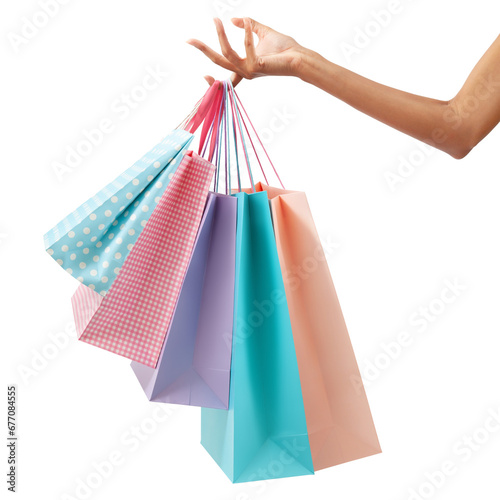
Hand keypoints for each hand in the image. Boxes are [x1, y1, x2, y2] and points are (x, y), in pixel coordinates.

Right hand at [186, 17, 309, 86]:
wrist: (299, 57)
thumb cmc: (284, 48)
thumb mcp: (262, 33)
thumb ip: (248, 26)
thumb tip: (233, 20)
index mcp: (245, 67)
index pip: (226, 76)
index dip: (213, 81)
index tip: (202, 76)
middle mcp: (245, 72)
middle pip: (218, 62)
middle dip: (202, 50)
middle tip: (188, 40)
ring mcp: (249, 72)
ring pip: (226, 55)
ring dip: (220, 36)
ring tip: (216, 19)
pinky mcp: (256, 68)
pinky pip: (245, 47)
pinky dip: (247, 33)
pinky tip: (248, 22)